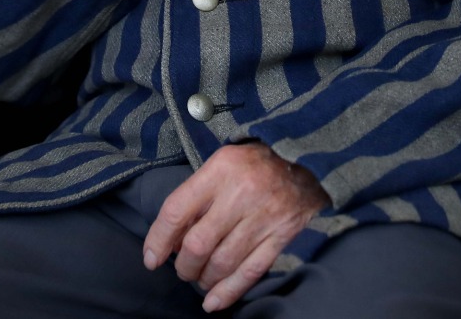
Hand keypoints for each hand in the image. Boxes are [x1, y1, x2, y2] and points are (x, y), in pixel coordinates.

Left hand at [143, 142, 329, 311]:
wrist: (309, 158)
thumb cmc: (258, 160)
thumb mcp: (223, 161)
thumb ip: (197, 193)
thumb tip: (172, 238)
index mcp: (221, 170)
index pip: (177, 210)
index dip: (159, 240)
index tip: (151, 258)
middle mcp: (241, 194)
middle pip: (198, 244)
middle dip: (183, 265)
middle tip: (182, 269)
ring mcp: (264, 217)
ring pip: (222, 262)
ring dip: (204, 278)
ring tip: (200, 278)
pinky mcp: (282, 235)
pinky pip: (251, 271)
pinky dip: (229, 291)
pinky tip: (214, 302)